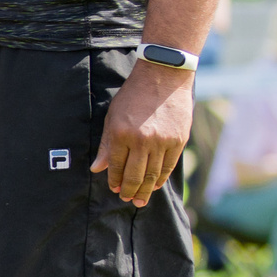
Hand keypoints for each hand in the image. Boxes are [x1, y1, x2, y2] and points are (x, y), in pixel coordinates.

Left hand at [90, 61, 193, 207]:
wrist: (163, 77)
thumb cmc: (133, 96)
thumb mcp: (113, 117)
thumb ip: (107, 145)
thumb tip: (97, 168)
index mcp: (121, 134)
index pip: (116, 166)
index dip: (115, 180)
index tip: (114, 189)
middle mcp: (142, 140)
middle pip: (135, 175)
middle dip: (129, 191)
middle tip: (127, 199)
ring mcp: (162, 141)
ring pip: (152, 174)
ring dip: (145, 190)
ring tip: (140, 200)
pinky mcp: (178, 140)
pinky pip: (168, 166)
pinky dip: (161, 178)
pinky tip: (155, 185)